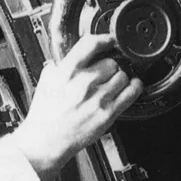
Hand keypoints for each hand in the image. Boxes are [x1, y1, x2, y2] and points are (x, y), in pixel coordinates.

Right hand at [11, 34, 142, 180]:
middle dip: (109, 67)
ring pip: (122, 76)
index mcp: (67, 72)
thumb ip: (59, 66)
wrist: (46, 141)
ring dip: (120, 79)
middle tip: (105, 75)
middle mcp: (83, 83)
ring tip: (113, 84)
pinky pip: (131, 93)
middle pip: (111, 62)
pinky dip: (135, 87)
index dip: (104, 40)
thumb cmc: (45, 114)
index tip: (109, 41)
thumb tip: (69, 57)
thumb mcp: (46, 82)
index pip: (91, 44)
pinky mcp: (108, 114)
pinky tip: (132, 86)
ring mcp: (97, 98)